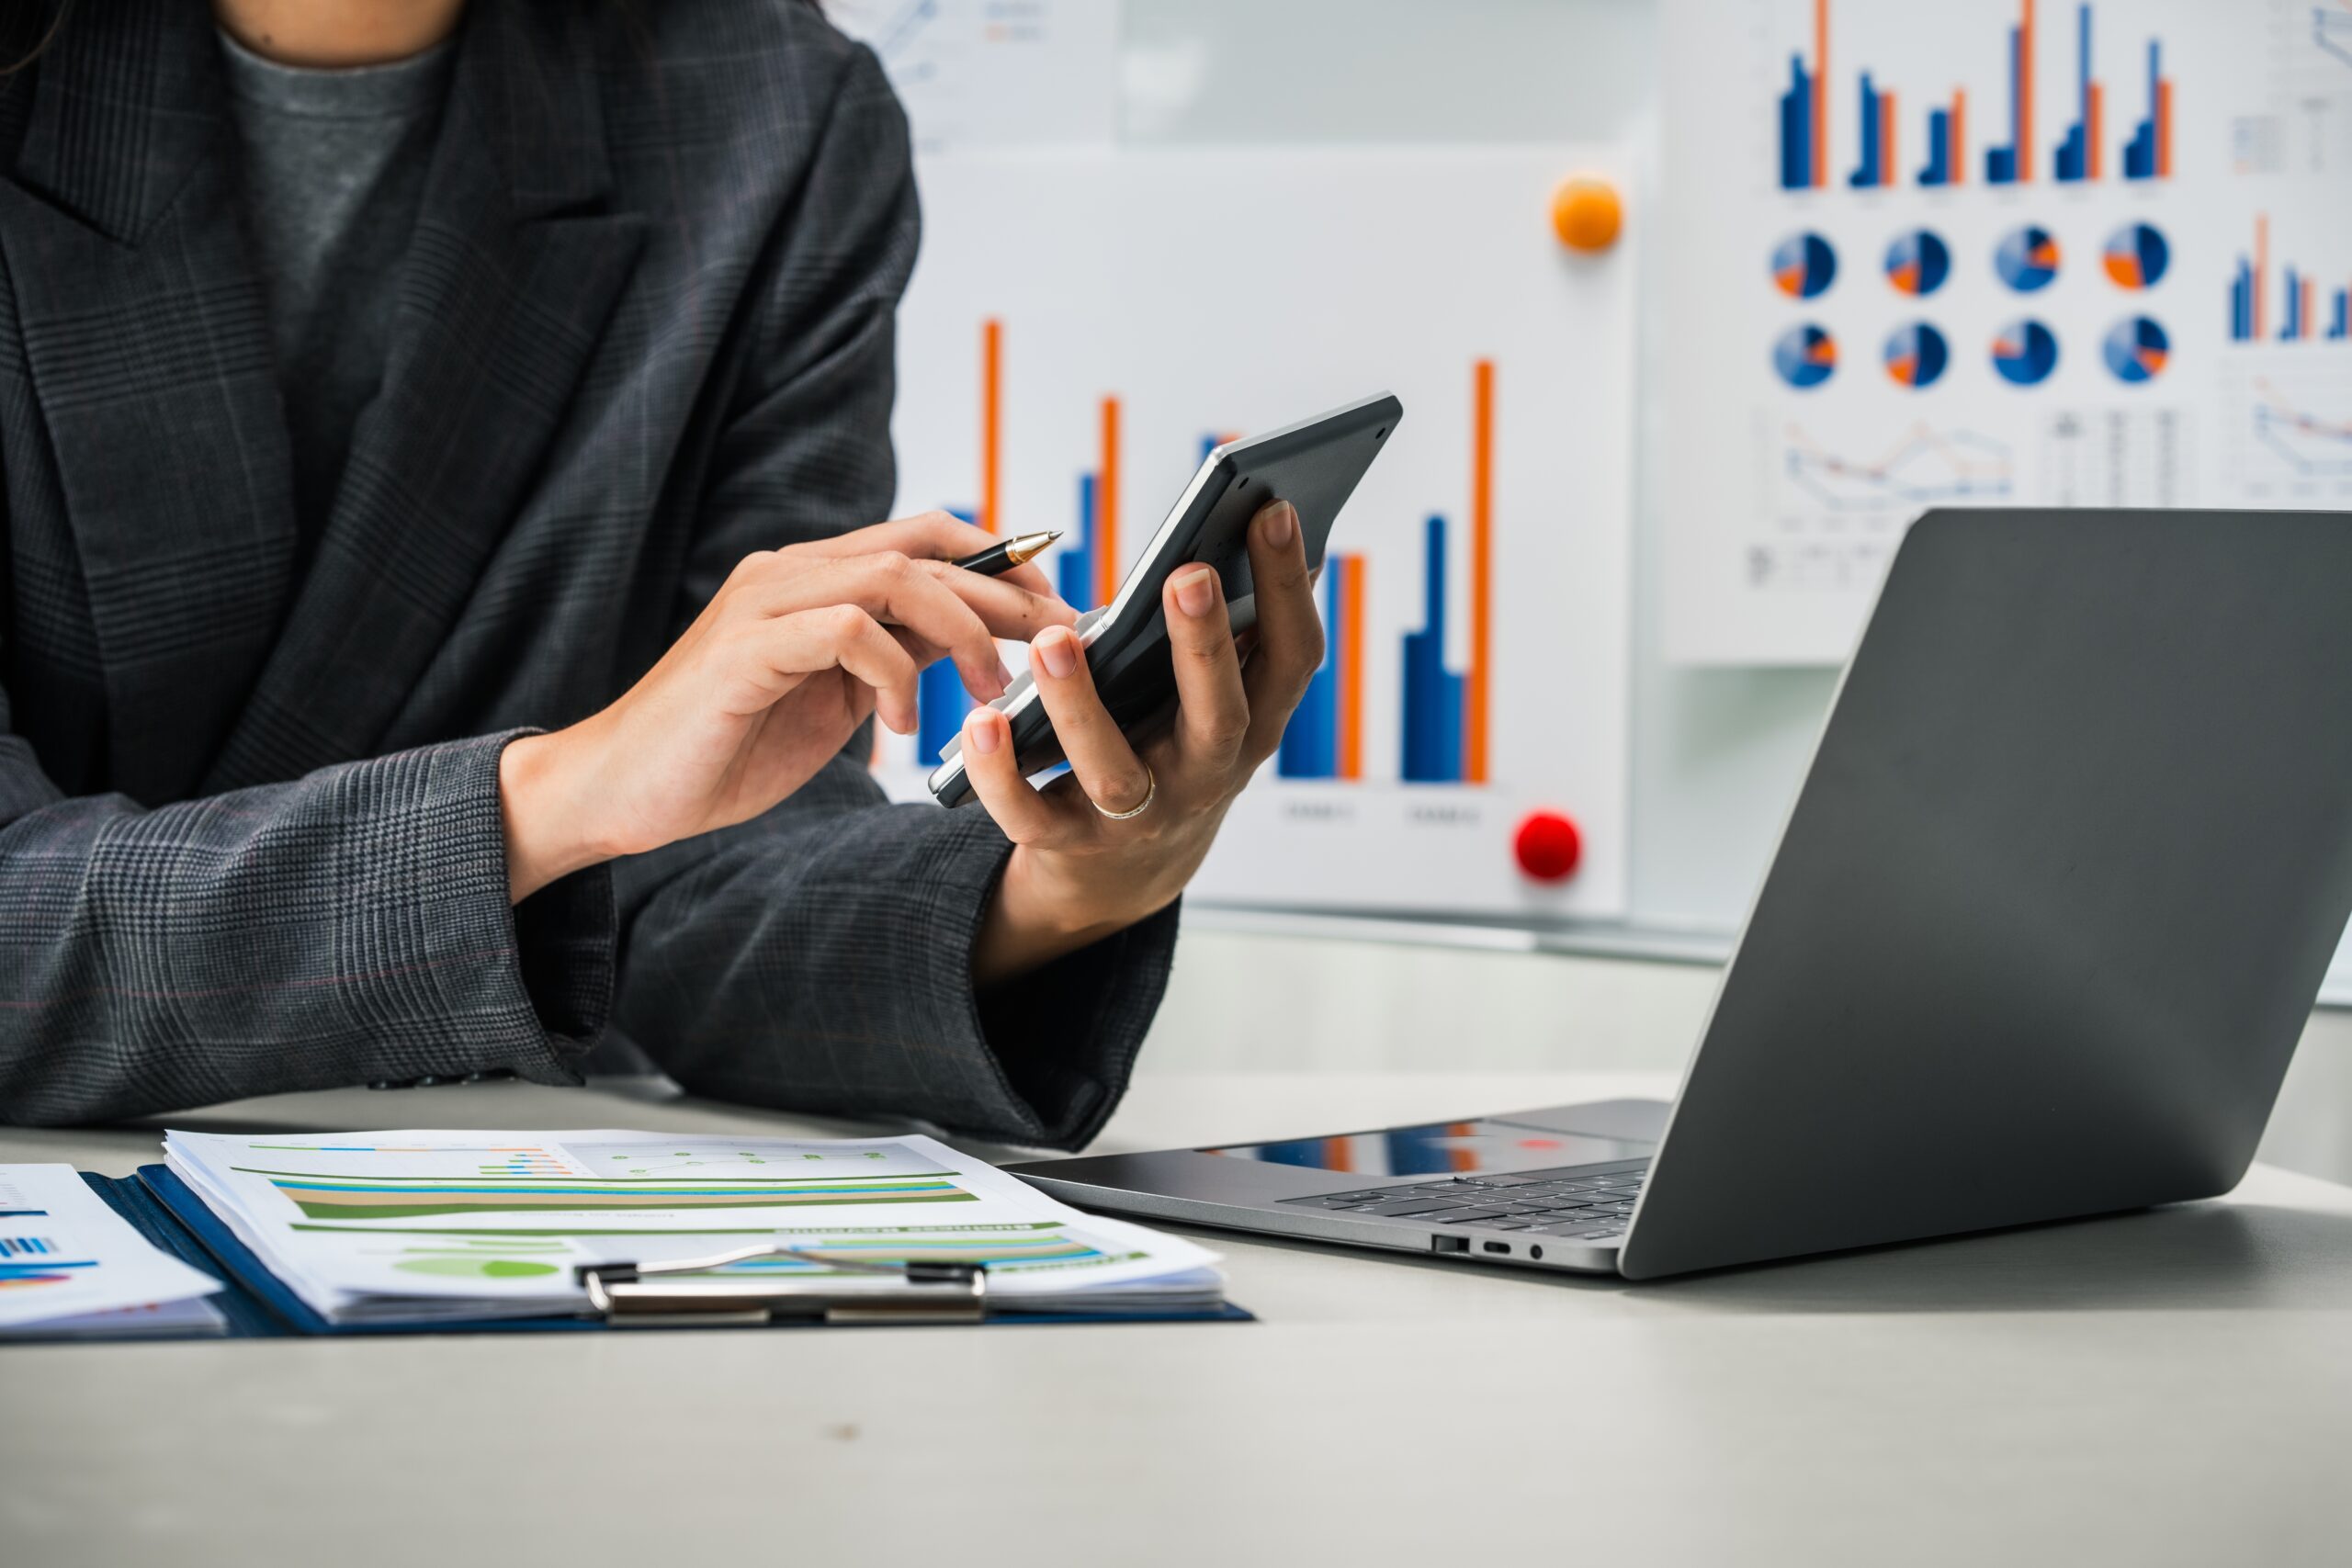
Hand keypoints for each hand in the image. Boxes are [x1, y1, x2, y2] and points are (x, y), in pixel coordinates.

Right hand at [500, 513, 1074, 900]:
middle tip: (1066, 641)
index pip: (927, 534)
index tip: (1058, 608)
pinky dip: (893, 677)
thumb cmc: (728, 745)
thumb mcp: (835, 697)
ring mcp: (765, 602)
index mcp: (815, 577)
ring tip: (990, 690)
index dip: (1001, 561)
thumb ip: (893, 657)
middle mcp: (791, 571)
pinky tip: (898, 731)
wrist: (623, 788)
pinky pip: (849, 631)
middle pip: (926, 548)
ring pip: (895, 576)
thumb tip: (974, 645)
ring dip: (963, 632)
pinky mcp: (745, 648)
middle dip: (1008, 594)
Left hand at [962, 500, 1322, 984]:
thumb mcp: (1213, 694)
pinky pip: (1030, 815)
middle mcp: (1206, 776)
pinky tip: (981, 722)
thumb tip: (1252, 517)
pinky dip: (1001, 773)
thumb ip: (1227, 625)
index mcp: (1254, 725)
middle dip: (1206, 648)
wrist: (1126, 869)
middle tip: (1188, 574)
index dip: (1289, 588)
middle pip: (1220, 718)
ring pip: (1114, 773)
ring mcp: (1140, 816)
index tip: (1274, 508)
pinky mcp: (1068, 841)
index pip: (1291, 658)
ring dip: (1083, 707)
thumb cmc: (1169, 741)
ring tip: (1055, 641)